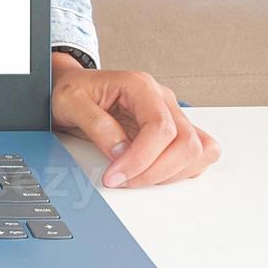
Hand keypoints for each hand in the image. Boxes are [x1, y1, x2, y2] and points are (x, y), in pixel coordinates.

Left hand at [51, 55, 219, 188]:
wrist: (70, 86)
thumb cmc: (71, 90)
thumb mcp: (70, 102)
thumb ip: (97, 125)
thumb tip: (121, 152)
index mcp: (140, 86)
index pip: (161, 128)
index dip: (141, 159)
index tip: (115, 176)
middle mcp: (162, 98)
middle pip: (186, 143)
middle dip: (155, 171)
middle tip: (123, 181)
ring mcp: (170, 114)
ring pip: (198, 150)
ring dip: (171, 173)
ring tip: (136, 178)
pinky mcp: (171, 131)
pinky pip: (198, 153)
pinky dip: (182, 170)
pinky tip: (153, 173)